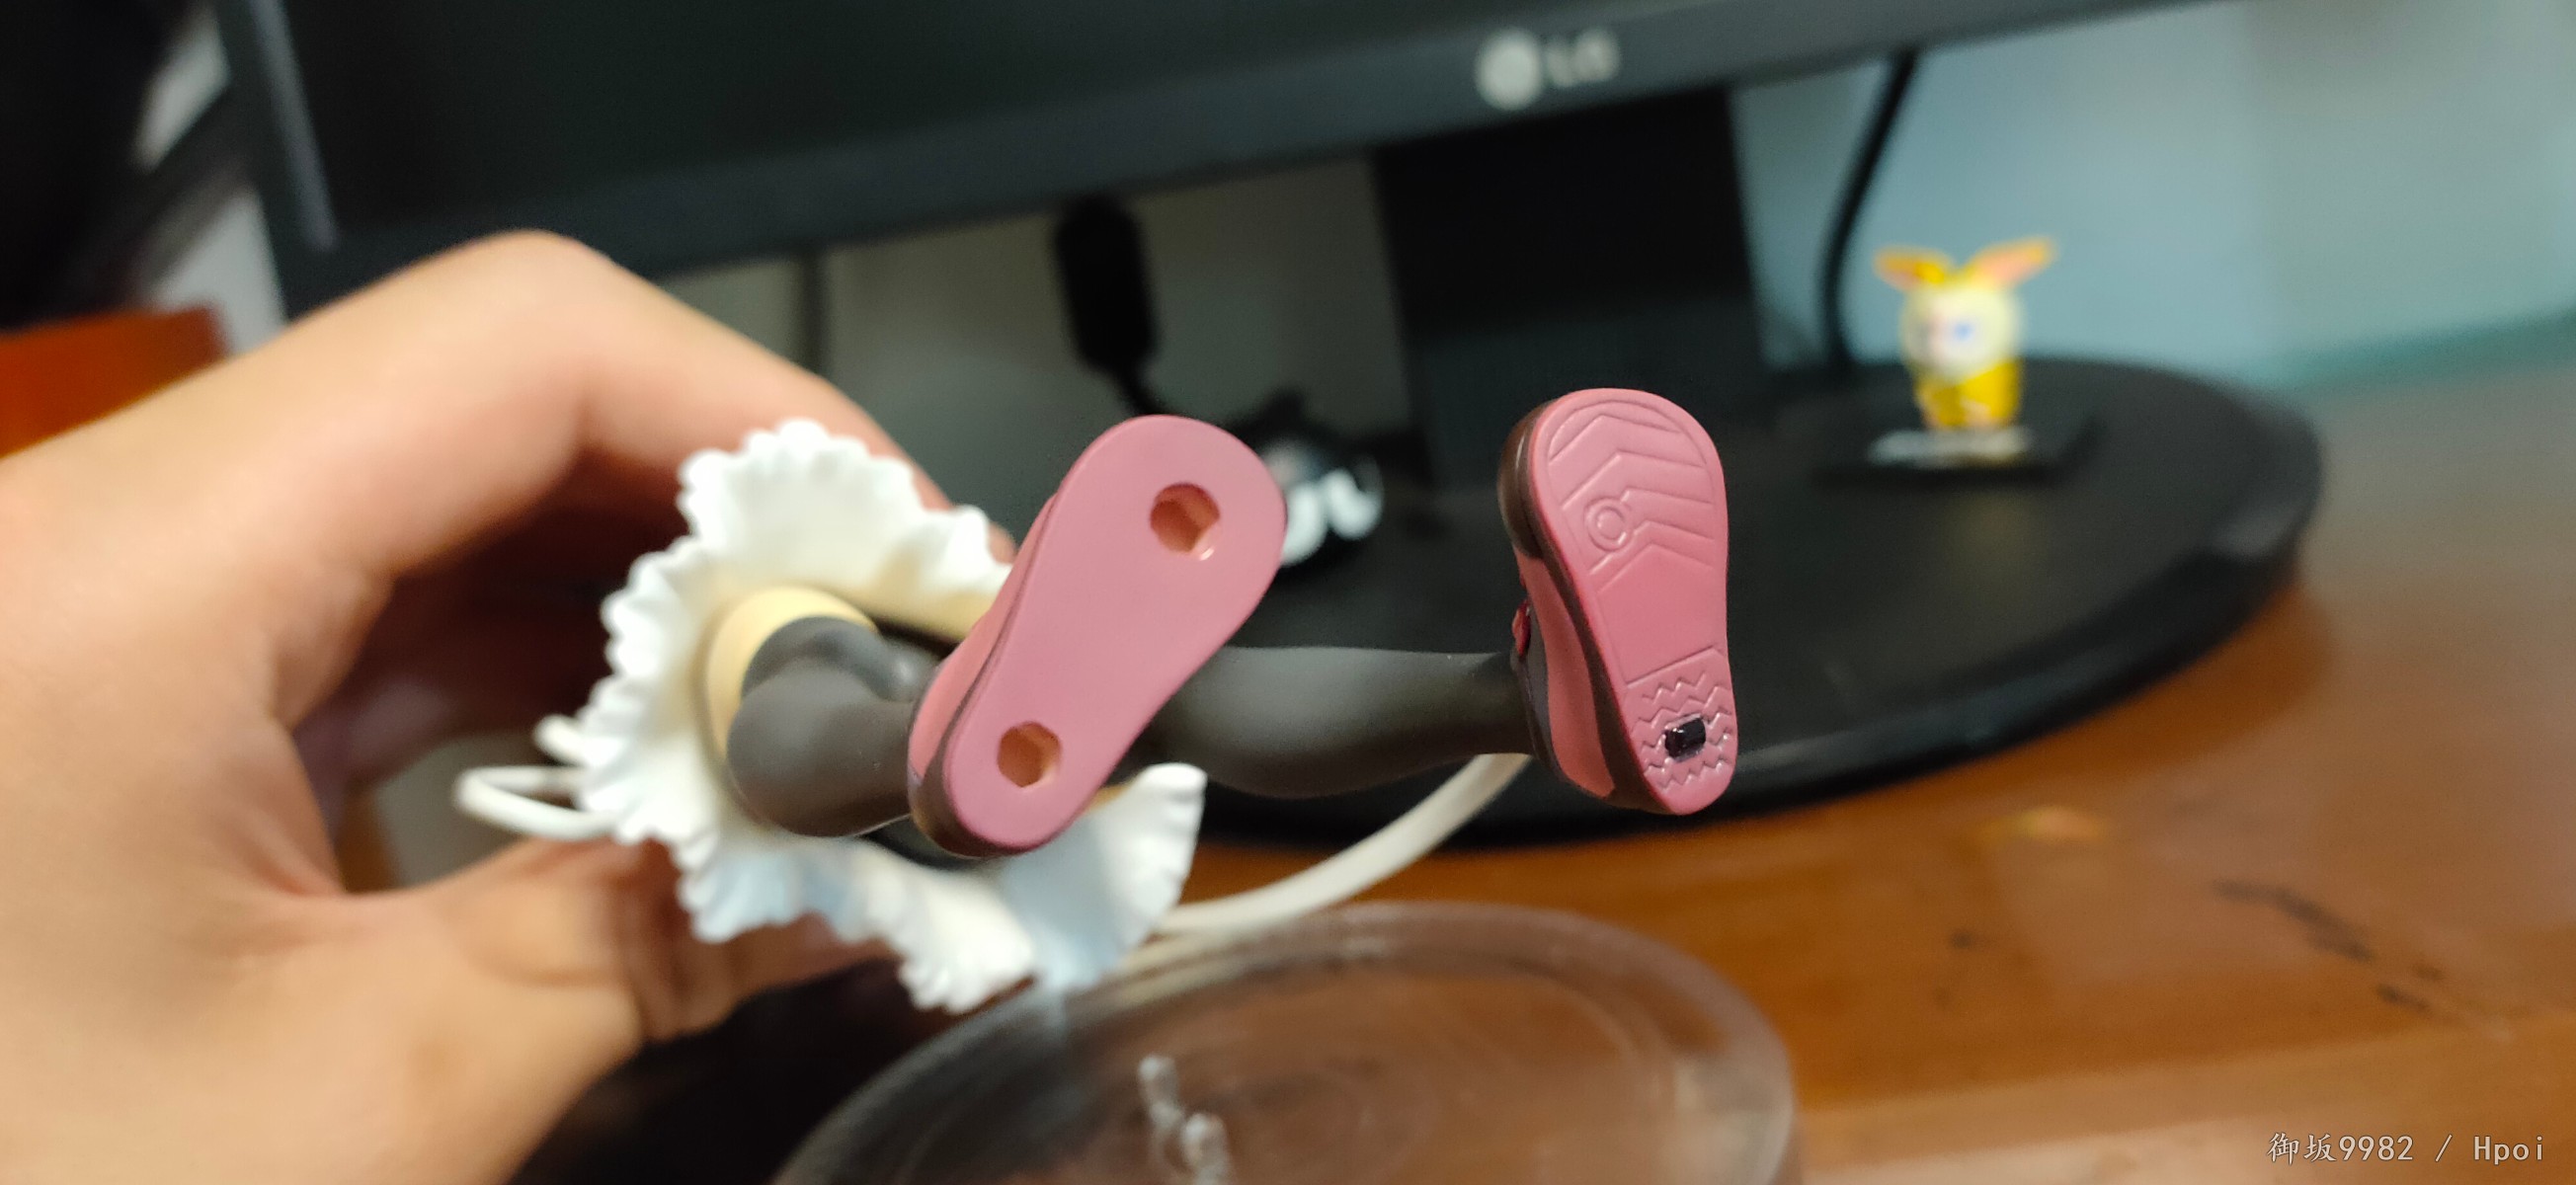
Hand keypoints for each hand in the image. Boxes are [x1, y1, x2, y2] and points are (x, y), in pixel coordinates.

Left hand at [0, 234, 940, 1183]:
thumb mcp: (370, 1102)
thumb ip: (649, 948)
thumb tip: (878, 873)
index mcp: (119, 588)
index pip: (517, 351)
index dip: (764, 428)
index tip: (919, 561)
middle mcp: (90, 541)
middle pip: (493, 403)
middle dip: (731, 521)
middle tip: (902, 650)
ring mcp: (95, 606)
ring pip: (444, 501)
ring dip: (646, 600)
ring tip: (810, 718)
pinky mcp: (112, 689)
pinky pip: (370, 609)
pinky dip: (538, 670)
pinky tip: (657, 764)